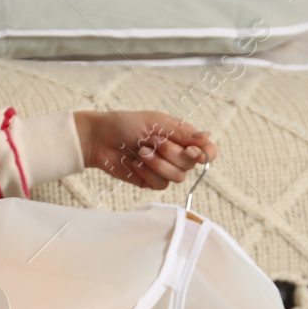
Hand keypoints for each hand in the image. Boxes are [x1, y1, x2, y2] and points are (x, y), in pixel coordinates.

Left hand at [74, 110, 218, 190]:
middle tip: (152, 141)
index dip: (205, 154)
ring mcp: (165, 169)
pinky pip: (160, 185)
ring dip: (157, 164)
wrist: (100, 139)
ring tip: (141, 151)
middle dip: (170, 153)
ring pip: (176, 178)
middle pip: (190, 165)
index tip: (191, 150)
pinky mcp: (151, 181)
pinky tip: (135, 163)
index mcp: (181, 137)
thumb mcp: (156, 123)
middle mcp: (177, 154)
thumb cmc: (126, 124)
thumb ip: (182, 133)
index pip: (207, 150)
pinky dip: (147, 173)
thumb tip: (207, 138)